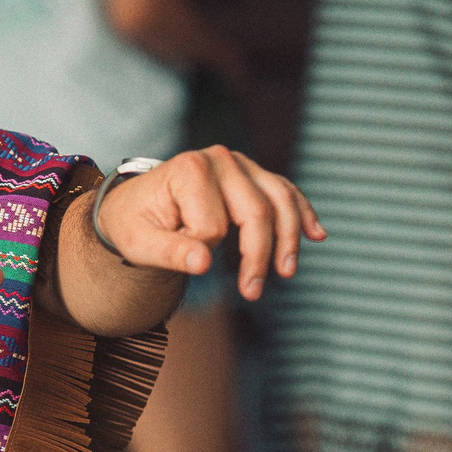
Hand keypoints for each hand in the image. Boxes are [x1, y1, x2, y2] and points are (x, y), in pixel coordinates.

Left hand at [93, 146, 324, 300]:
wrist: (135, 206)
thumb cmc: (135, 224)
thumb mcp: (138, 243)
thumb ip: (169, 253)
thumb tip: (203, 264)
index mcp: (188, 169)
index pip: (212, 224)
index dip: (200, 250)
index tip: (184, 259)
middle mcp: (218, 159)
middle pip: (256, 211)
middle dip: (259, 255)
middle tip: (252, 293)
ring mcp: (240, 164)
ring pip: (279, 201)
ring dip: (288, 239)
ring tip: (286, 273)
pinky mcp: (252, 174)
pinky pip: (285, 193)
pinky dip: (301, 214)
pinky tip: (316, 235)